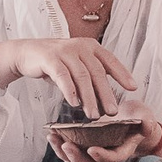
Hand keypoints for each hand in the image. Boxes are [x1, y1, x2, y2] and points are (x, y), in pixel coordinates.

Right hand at [2, 36, 135, 117]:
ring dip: (89, 97)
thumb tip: (108, 98)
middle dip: (106, 93)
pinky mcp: (50, 58)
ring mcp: (65, 51)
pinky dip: (70, 90)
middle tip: (112, 112)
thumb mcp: (77, 66)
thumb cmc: (56, 63)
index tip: (133, 88)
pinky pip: (63, 76)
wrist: (27, 54)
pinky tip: (74, 103)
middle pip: (97, 72)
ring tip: (93, 114)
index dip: (122, 74)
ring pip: (82, 76)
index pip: (110, 60)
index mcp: (90, 47)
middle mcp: (80, 46)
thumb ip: (91, 77)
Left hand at [50, 100, 161, 161]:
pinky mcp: (84, 149)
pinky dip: (60, 146)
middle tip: (66, 145)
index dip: (102, 156)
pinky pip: (71, 152)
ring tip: (53, 138)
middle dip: (76, 157)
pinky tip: (52, 134)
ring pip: (77, 161)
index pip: (112, 159)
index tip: (92, 149)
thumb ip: (147, 122)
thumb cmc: (139, 119)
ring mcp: (94, 155)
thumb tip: (147, 125)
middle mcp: (106, 157)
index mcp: (122, 151)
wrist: (132, 121)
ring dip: (63, 152)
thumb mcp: (146, 117)